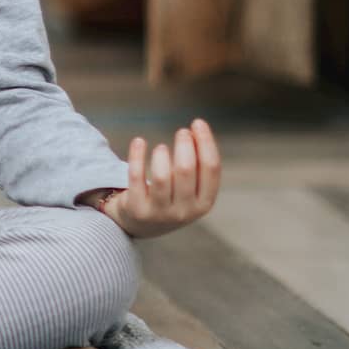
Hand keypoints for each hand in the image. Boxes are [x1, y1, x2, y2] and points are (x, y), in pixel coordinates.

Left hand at [90, 120, 221, 238]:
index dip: (206, 143)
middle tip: (182, 132)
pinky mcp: (137, 209)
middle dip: (185, 145)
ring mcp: (159, 212)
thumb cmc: (170, 198)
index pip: (211, 169)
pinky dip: (137, 156)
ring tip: (161, 147)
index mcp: (204, 204)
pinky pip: (136, 177)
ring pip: (162, 176)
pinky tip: (139, 141)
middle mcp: (184, 211)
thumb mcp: (190, 190)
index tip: (198, 123)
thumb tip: (196, 130)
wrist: (139, 224)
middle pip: (186, 170)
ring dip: (162, 155)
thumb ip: (196, 166)